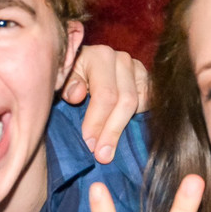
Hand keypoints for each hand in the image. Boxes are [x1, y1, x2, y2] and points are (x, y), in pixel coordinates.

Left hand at [62, 45, 149, 163]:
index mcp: (99, 56)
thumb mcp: (61, 79)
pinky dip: (136, 120)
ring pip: (138, 104)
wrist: (82, 69)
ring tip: (109, 152)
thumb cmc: (68, 77)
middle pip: (125, 101)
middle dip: (111, 131)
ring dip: (122, 130)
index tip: (88, 145)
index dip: (97, 122)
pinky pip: (148, 103)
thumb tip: (77, 94)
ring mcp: (137, 69)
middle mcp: (122, 59)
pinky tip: (123, 136)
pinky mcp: (147, 80)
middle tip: (101, 155)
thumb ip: (68, 84)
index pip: (105, 94)